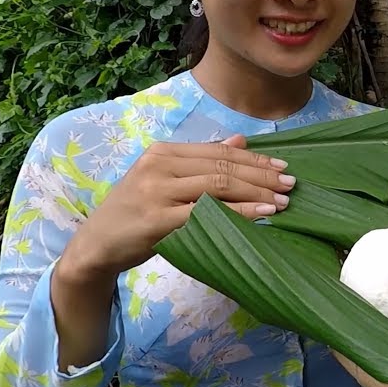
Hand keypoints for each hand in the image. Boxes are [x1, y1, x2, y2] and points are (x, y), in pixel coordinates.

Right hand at [63, 134, 292, 277]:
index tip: (281, 166)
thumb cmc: (135, 213)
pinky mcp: (157, 219)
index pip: (218, 151)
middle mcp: (159, 165)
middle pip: (223, 166)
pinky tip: (261, 214)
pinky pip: (208, 212)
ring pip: (219, 186)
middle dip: (262, 175)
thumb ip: (201, 161)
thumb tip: (241, 141)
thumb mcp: (164, 180)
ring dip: (257, 192)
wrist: (96, 246)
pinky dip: (240, 211)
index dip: (254, 159)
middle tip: (290, 184)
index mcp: (162, 151)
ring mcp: (157, 191)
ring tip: (283, 201)